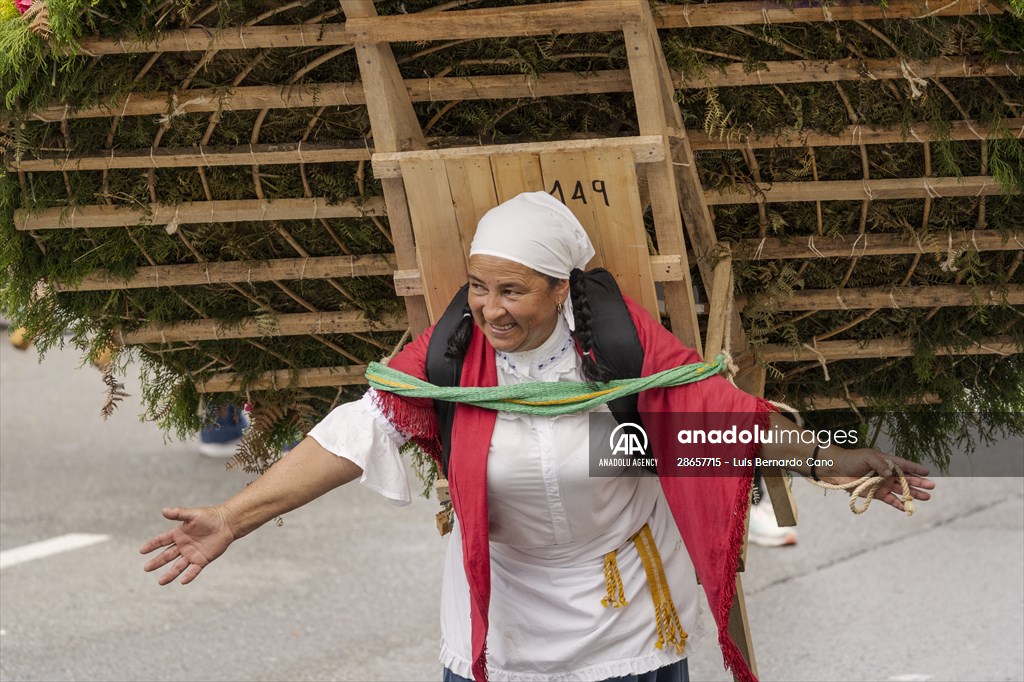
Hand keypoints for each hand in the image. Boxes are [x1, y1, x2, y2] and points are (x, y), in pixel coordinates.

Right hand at [140, 506, 235, 584]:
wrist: (227, 523)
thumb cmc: (210, 517)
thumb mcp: (193, 514)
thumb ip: (178, 514)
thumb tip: (163, 510)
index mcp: (178, 534)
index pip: (162, 540)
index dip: (152, 545)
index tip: (142, 550)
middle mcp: (183, 546)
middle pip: (167, 555)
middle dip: (157, 562)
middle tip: (146, 568)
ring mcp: (192, 554)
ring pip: (178, 566)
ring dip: (170, 574)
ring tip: (160, 582)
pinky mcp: (202, 560)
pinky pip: (194, 570)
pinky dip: (189, 575)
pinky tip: (183, 581)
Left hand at [819, 449, 934, 512]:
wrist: (837, 469)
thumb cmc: (852, 460)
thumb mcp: (868, 456)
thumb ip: (880, 464)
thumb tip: (891, 474)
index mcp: (887, 462)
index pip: (904, 465)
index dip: (915, 468)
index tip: (927, 471)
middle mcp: (887, 474)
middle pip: (907, 479)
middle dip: (919, 483)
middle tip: (932, 486)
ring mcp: (883, 485)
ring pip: (902, 491)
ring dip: (913, 494)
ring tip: (926, 497)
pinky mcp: (877, 494)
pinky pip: (891, 500)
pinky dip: (899, 504)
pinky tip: (908, 508)